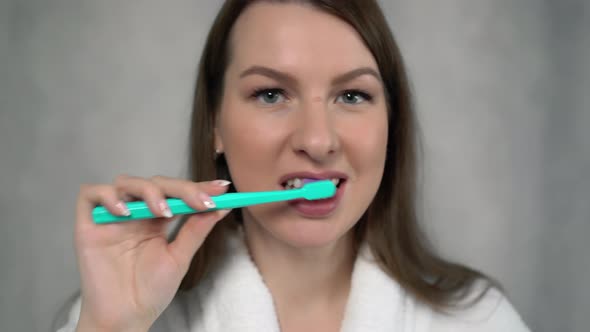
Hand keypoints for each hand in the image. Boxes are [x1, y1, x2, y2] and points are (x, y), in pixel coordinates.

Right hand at [74, 175, 230, 330]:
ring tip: (161, 211)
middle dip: (180, 188)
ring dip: (148, 190)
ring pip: (125, 183)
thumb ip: (196, 230)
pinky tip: (125, 213)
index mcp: (156, 221)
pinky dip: (108, 196)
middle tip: (199, 201)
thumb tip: (220, 206)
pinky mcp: (89, 226)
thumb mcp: (179, 258)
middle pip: (155, 183)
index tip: (220, 189)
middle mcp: (134, 215)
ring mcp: (112, 218)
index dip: (197, 187)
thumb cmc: (149, 292)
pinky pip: (91, 195)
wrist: (125, 318)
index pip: (176, 194)